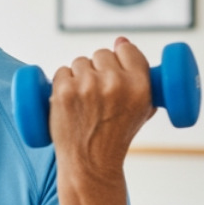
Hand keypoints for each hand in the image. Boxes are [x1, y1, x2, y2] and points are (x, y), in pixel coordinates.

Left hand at [49, 37, 155, 178]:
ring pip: (80, 62)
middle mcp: (115, 84)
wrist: (90, 164)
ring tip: (84, 102)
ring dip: (79, 76)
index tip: (115, 71)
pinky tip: (69, 103)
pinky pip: (61, 71)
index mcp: (140, 86)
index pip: (127, 50)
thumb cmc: (117, 135)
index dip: (120, 58)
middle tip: (97, 94)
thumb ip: (139, 74)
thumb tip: (120, 40)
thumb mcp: (142, 108)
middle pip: (101, 54)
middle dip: (98, 69)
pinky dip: (62, 84)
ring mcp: (87, 87)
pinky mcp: (63, 92)